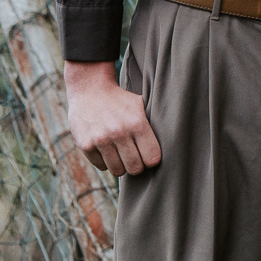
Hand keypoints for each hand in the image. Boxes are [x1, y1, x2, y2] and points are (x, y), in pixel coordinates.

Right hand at [66, 59, 162, 176]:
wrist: (89, 89)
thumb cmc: (121, 100)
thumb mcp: (141, 105)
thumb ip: (153, 124)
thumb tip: (175, 143)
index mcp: (137, 123)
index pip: (152, 158)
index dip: (151, 160)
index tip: (148, 155)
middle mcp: (119, 132)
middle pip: (135, 168)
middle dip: (137, 165)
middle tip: (135, 157)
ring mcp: (100, 140)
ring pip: (118, 171)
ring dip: (121, 165)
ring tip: (121, 153)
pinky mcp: (85, 145)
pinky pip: (101, 166)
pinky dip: (105, 161)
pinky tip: (106, 148)